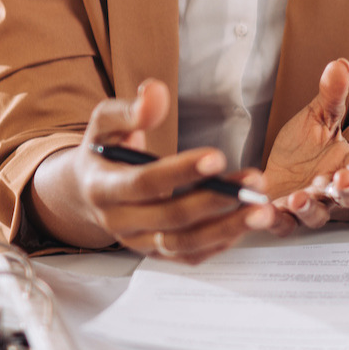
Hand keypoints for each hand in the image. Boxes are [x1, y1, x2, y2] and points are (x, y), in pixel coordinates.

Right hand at [32, 79, 274, 261]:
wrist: (85, 191)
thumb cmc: (103, 151)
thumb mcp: (105, 122)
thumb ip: (130, 109)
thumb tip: (156, 93)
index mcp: (102, 187)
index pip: (143, 184)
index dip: (180, 172)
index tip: (217, 157)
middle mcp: (119, 222)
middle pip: (171, 218)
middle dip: (216, 201)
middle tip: (255, 183)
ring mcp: (137, 242)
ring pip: (184, 244)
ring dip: (227, 228)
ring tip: (263, 210)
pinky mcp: (155, 253)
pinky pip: (189, 256)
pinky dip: (220, 243)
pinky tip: (245, 223)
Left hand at [262, 58, 348, 229]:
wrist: (281, 167)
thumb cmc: (307, 146)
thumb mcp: (319, 117)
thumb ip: (332, 96)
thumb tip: (339, 64)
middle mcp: (335, 192)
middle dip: (348, 190)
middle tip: (342, 180)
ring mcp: (312, 207)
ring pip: (319, 215)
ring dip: (311, 208)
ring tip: (300, 197)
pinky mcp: (285, 218)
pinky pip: (285, 226)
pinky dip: (277, 221)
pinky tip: (268, 210)